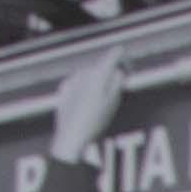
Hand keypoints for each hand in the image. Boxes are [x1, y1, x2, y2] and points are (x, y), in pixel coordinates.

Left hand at [50, 45, 125, 164]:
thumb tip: (118, 70)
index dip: (121, 56)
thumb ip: (117, 82)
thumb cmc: (94, 121)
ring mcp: (72, 80)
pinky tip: (88, 101)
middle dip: (110, 72)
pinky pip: (78, 83)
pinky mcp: (64, 89)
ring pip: (89, 75)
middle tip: (120, 84)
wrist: (71, 136)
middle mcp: (84, 73)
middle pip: (100, 67)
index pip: (112, 57)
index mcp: (98, 75)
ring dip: (98, 80)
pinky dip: (85, 87)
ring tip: (104, 98)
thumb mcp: (113, 102)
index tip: (126, 57)